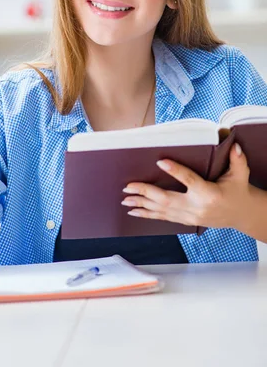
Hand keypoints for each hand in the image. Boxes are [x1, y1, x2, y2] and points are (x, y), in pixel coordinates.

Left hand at [121, 143, 251, 229]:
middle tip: (128, 187)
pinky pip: (163, 218)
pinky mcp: (185, 221)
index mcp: (209, 193)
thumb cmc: (237, 191)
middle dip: (146, 193)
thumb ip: (238, 160)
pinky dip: (148, 215)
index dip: (175, 170)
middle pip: (167, 200)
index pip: (189, 180)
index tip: (160, 161)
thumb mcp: (240, 175)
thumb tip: (235, 145)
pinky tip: (134, 212)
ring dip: (142, 205)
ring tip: (125, 200)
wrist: (240, 214)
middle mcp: (196, 207)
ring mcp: (189, 216)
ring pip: (162, 211)